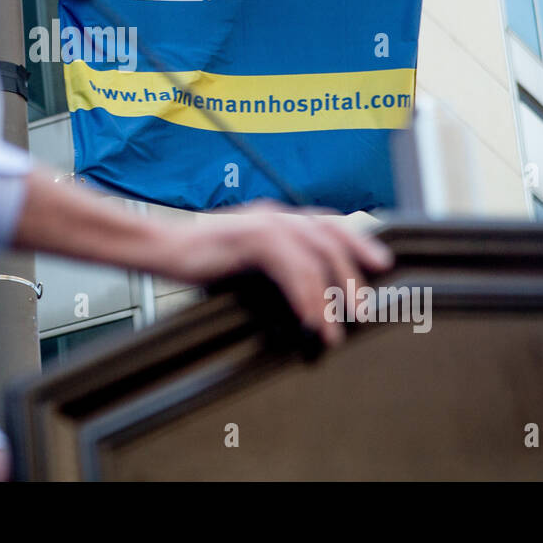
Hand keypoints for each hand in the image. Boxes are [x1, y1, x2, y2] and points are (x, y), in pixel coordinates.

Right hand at [170, 202, 392, 345]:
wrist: (160, 247)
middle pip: (330, 237)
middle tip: (363, 310)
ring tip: (334, 328)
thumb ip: (274, 264)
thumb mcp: (244, 258)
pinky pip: (290, 268)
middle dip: (352, 273)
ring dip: (330, 295)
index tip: (381, 263)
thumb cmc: (198, 257)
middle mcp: (274, 213)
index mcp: (275, 215)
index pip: (327, 223)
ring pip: (314, 254)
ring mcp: (262, 222)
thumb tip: (303, 291)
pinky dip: (304, 296)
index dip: (357, 241)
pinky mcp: (250, 237)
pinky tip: (308, 319)